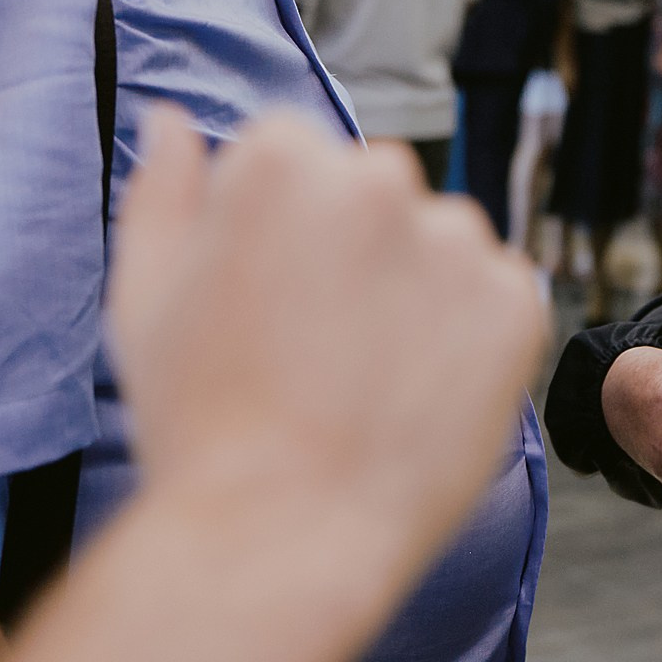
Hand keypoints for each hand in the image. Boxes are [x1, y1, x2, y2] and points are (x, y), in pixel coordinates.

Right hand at [108, 106, 550, 568]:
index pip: (294, 154)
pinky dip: (470, 336)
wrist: (282, 540)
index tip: (264, 298)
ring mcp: (458, 240)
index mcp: (284, 159)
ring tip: (366, 379)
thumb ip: (165, 193)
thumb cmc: (197, 423)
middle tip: (315, 345)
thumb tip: (174, 122)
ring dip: (416, 287)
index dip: (274, 231)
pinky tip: (418, 395)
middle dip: (352, 246)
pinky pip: (496, 295)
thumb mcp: (144, 297)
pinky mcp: (517, 301)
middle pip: (373, 189)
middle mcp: (380, 178)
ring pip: (440, 242)